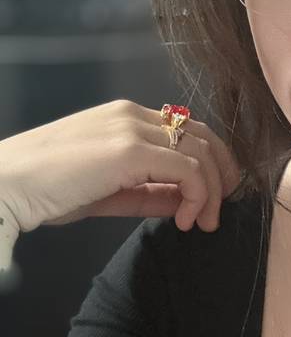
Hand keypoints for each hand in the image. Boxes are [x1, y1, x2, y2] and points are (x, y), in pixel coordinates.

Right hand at [0, 99, 241, 233]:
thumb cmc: (47, 191)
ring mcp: (132, 128)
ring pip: (200, 151)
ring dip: (211, 190)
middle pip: (203, 135)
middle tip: (221, 208)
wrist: (3, 186)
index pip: (188, 130)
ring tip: (203, 221)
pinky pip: (186, 168)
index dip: (210, 162)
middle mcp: (135, 115)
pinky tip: (184, 219)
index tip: (213, 196)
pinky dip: (196, 195)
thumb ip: (149, 190)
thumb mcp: (109, 190)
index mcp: (128, 117)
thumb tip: (186, 201)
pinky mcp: (129, 148)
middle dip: (222, 173)